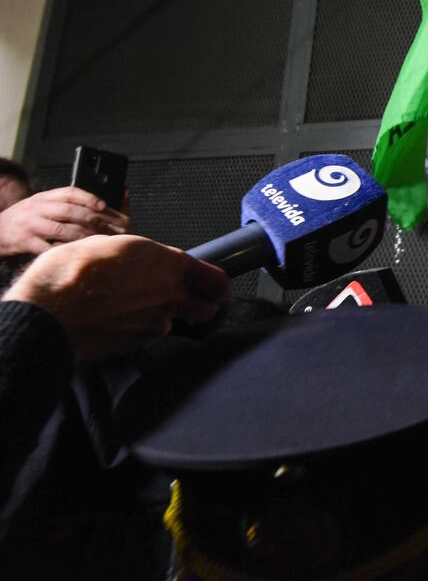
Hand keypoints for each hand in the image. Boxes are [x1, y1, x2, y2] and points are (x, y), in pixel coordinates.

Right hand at [0, 186, 128, 257]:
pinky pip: (47, 247)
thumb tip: (96, 205)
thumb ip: (62, 203)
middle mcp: (36, 208)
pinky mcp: (24, 241)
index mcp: (43, 197)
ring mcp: (30, 225)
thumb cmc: (24, 218)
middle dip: (92, 220)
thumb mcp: (40, 204)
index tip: (104, 206)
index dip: (88, 198)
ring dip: (82, 236)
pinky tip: (75, 252)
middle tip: (108, 228)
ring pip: (61, 230)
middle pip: (69, 211)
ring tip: (97, 241)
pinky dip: (62, 250)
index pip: (69, 193)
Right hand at [2, 235, 229, 363]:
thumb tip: (146, 258)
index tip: (214, 283)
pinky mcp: (138, 344)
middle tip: (185, 299)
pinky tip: (115, 320)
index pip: (217, 279)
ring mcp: (156, 322)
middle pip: (206, 308)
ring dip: (161, 316)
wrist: (50, 312)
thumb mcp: (111, 245)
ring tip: (132, 307)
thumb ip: (141, 255)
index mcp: (169, 264)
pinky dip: (137, 329)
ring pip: (173, 321)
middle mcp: (170, 295)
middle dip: (200, 304)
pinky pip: (146, 335)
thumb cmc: (72, 273)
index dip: (216, 283)